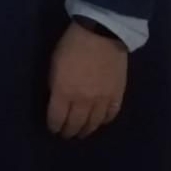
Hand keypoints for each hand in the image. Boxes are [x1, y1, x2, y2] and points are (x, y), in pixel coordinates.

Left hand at [47, 21, 127, 138]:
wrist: (101, 34)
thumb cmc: (72, 45)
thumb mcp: (54, 64)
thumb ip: (55, 85)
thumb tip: (56, 99)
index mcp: (64, 92)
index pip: (57, 118)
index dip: (53, 126)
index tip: (52, 130)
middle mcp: (83, 101)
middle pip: (75, 124)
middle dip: (69, 131)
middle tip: (66, 135)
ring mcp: (102, 100)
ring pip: (93, 123)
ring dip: (86, 130)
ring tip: (82, 133)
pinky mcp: (117, 95)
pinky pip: (111, 115)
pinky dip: (104, 121)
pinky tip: (100, 122)